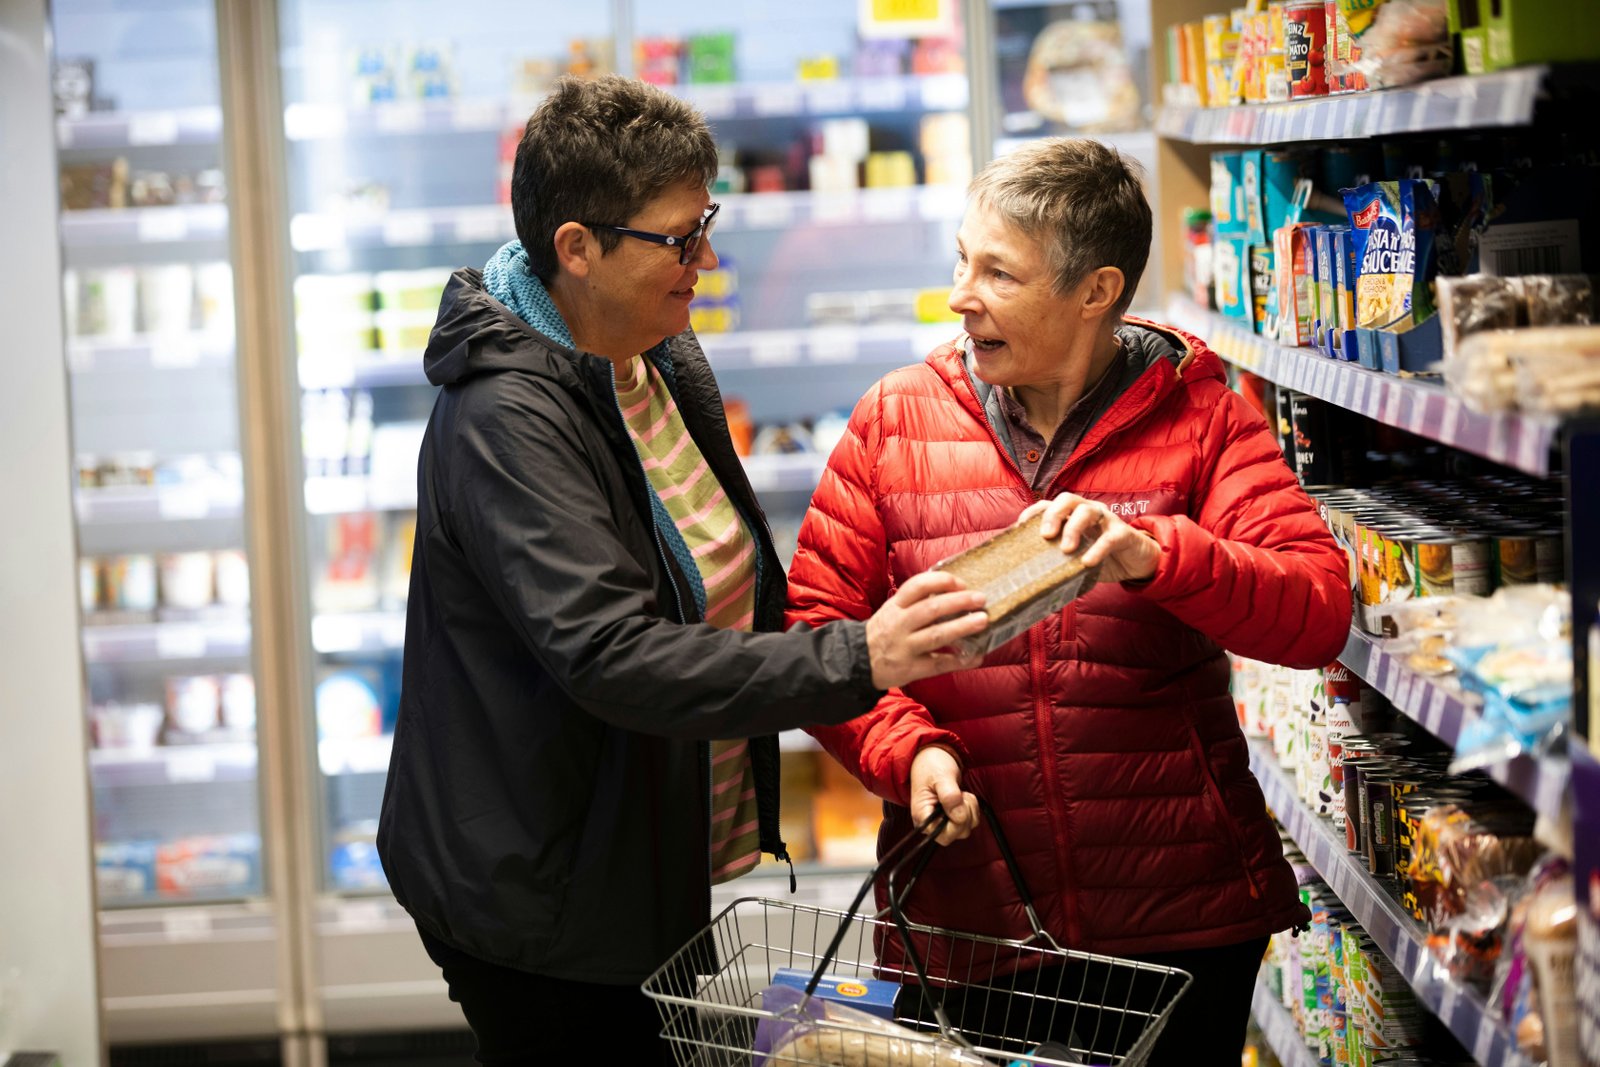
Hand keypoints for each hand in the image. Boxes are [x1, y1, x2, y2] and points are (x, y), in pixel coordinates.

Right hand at [865, 572, 987, 689]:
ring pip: (936, 635)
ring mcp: (904, 647)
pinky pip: (938, 663)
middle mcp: (899, 625)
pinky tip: (975, 657)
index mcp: (896, 606)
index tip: (961, 583)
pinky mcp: (910, 669)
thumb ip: (916, 601)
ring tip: (982, 621)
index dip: (941, 582)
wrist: (859, 661)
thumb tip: (954, 591)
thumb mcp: (893, 610)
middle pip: (931, 609)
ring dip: (962, 627)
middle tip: (980, 599)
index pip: (917, 586)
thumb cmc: (884, 631)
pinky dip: (958, 660)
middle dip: (958, 602)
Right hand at [910, 746, 978, 844]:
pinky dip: (972, 810)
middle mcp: (931, 823)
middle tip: (961, 795)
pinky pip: (970, 822)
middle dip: (965, 815)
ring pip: (965, 829)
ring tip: (961, 793)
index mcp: (922, 815)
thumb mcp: (940, 776)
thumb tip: (958, 815)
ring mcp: (942, 822)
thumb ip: (949, 795)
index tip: (958, 802)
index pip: (942, 835)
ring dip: (970, 810)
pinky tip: (963, 797)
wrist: (932, 757)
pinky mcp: (952, 818)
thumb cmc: (931, 765)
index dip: (956, 824)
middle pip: (955, 834)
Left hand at [1019, 493, 1160, 583]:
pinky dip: (1097, 549)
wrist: (1136, 562)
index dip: (1033, 512)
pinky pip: (1109, 538)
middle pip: (1067, 499)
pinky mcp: (1123, 533)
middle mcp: (1087, 511)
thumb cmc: (1100, 557)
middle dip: (1053, 514)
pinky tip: (1088, 562)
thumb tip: (1029, 577)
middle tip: (1045, 536)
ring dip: (1073, 528)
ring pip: (1087, 511)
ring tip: (1066, 549)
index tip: (1020, 526)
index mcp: (1072, 515)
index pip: (1048, 504)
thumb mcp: (1075, 557)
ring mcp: (1106, 520)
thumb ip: (1057, 559)